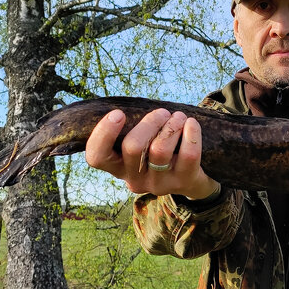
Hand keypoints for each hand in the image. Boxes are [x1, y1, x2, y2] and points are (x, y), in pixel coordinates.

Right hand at [84, 107, 220, 200]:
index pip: (97, 157)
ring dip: (171, 125)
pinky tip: (191, 124)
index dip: (103, 134)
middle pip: (132, 147)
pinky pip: (188, 155)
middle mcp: (134, 179)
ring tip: (179, 117)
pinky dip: (191, 133)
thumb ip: (131, 130)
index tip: (118, 113)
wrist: (192, 180)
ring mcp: (159, 184)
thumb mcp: (141, 145)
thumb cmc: (159, 151)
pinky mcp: (182, 182)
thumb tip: (128, 104)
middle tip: (162, 113)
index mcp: (118, 167)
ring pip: (160, 149)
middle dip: (149, 122)